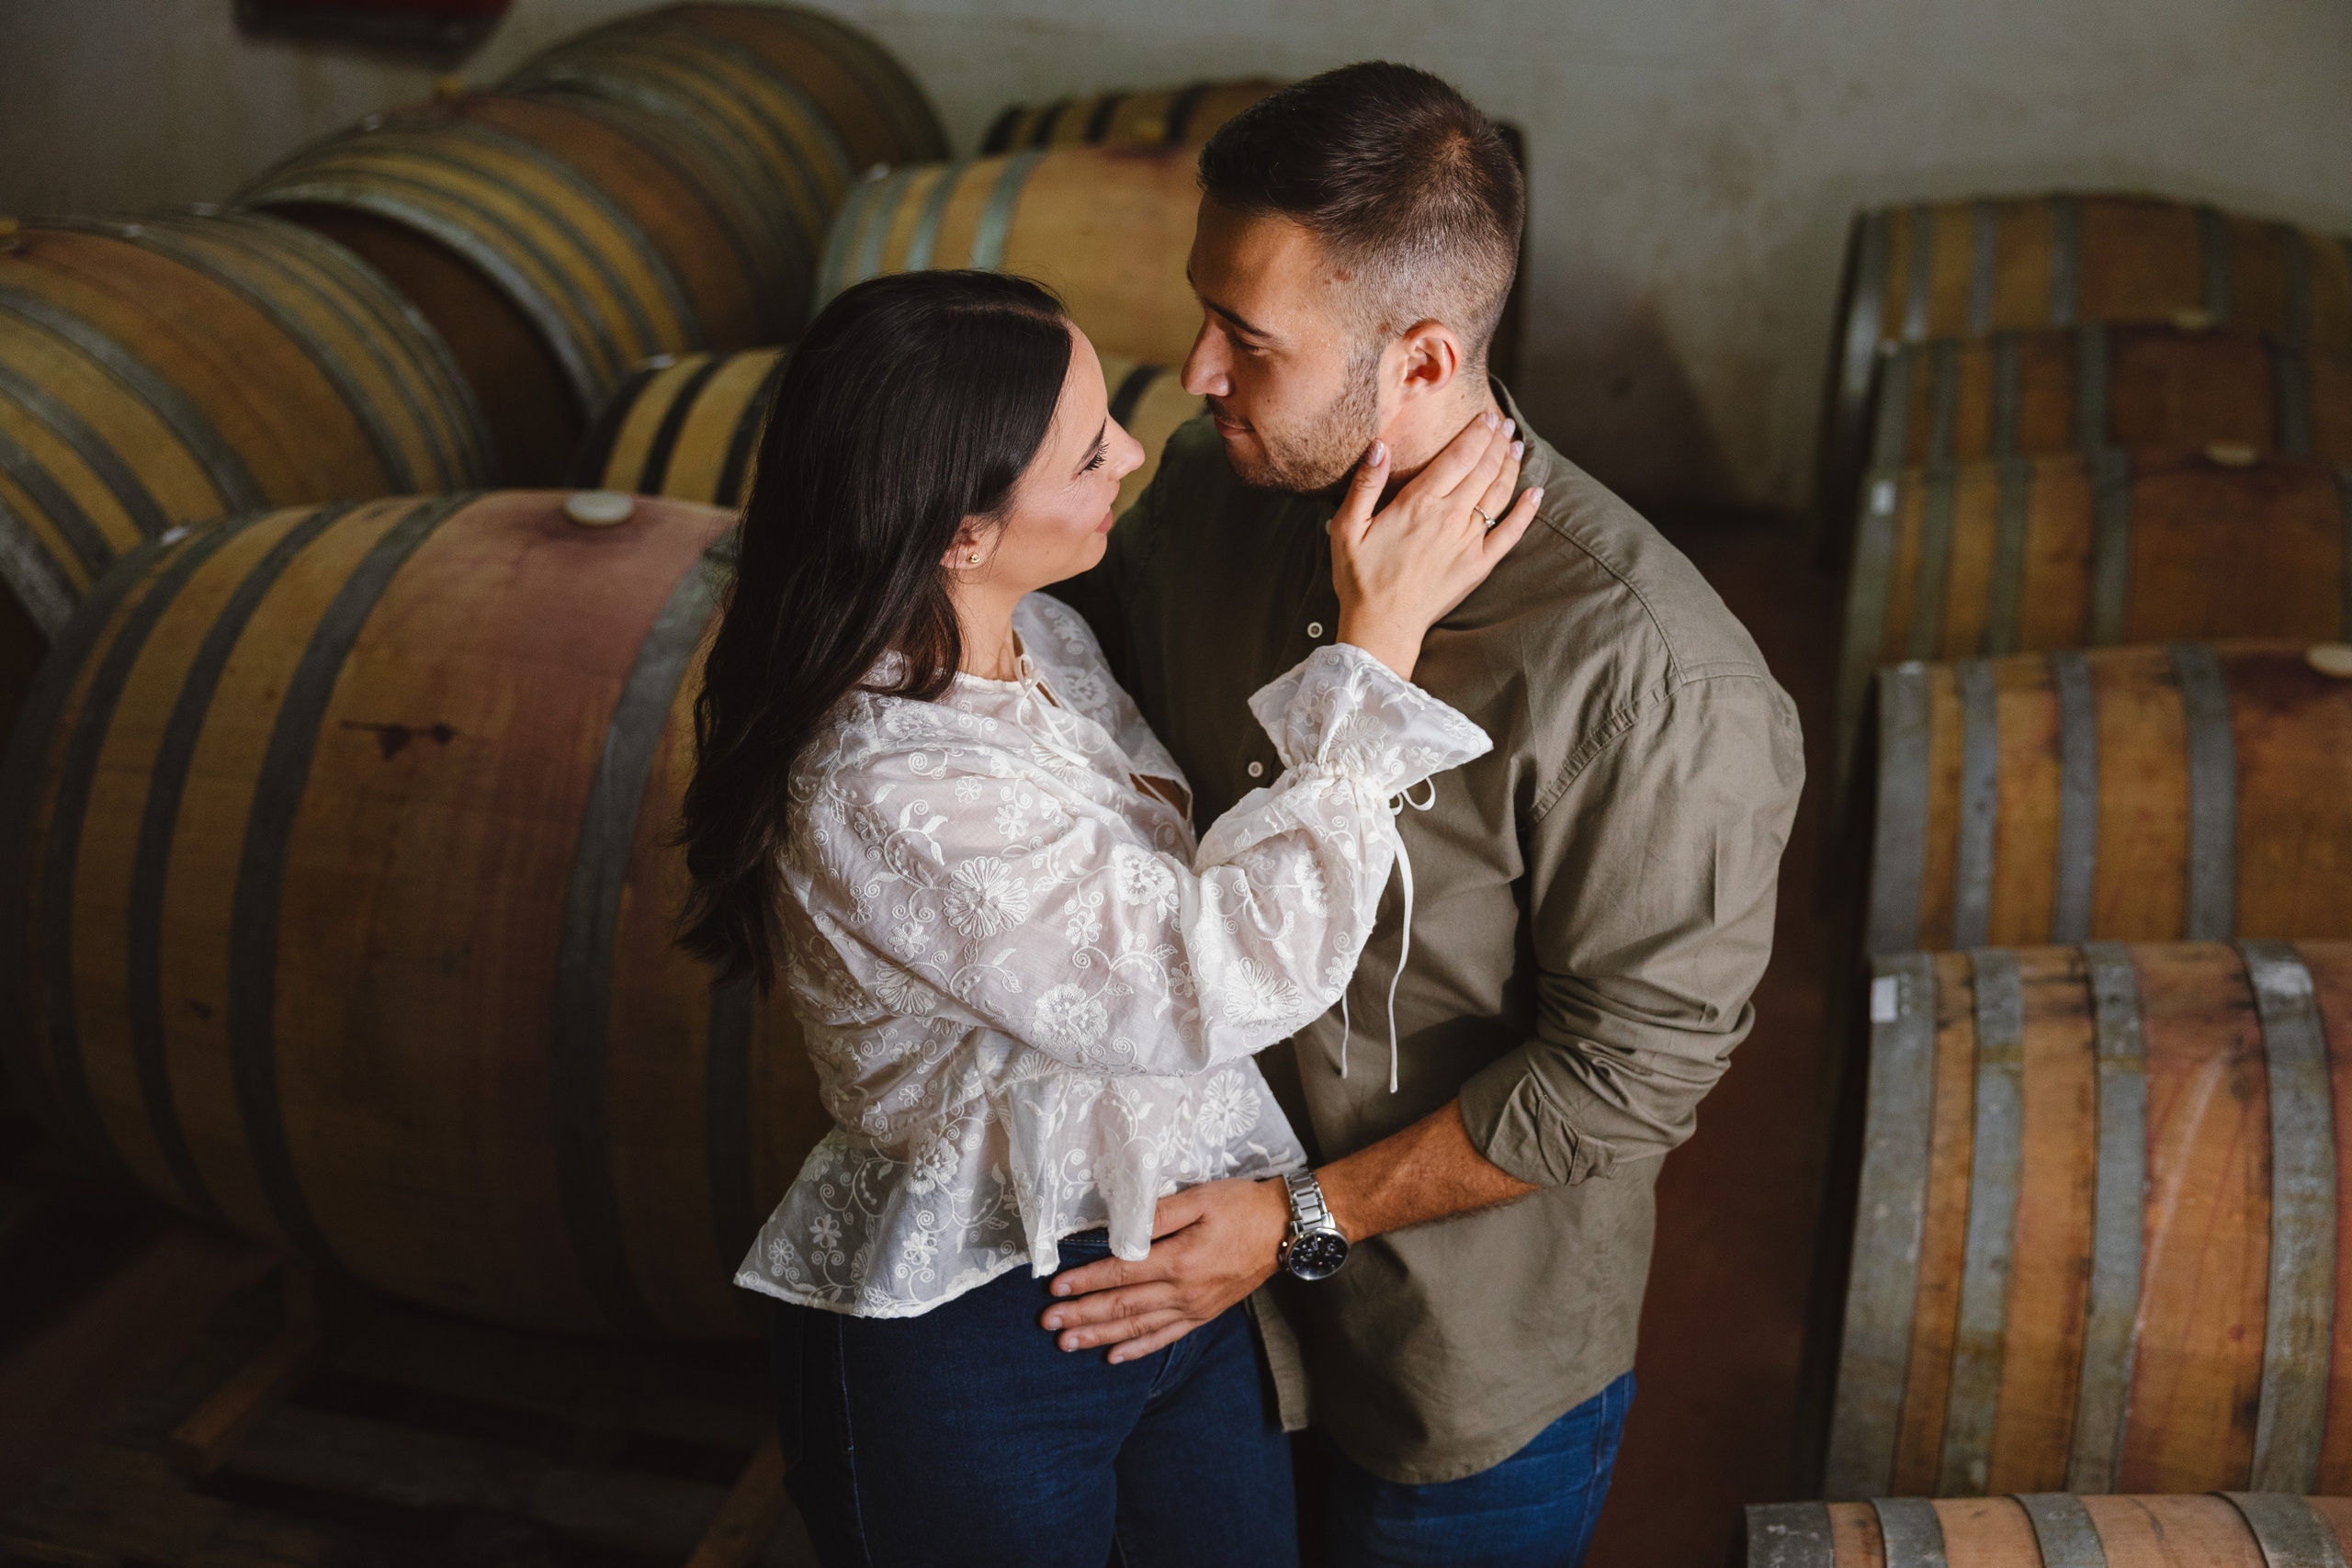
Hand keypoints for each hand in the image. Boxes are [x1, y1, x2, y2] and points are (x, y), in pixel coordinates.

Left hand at [1040, 1176, 1290, 1361]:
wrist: (1286, 1230)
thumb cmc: (1241, 1206)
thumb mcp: (1199, 1198)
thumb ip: (1156, 1214)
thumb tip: (1117, 1229)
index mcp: (1179, 1260)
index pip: (1121, 1273)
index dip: (1086, 1281)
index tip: (1055, 1288)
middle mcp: (1184, 1291)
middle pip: (1123, 1307)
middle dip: (1082, 1315)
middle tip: (1048, 1323)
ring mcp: (1195, 1307)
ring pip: (1139, 1328)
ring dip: (1100, 1336)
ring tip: (1067, 1344)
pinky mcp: (1204, 1314)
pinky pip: (1166, 1338)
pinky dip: (1138, 1350)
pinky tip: (1114, 1357)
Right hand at [1330, 411, 1541, 679]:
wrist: (1381, 627)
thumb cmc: (1360, 578)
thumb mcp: (1346, 528)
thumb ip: (1365, 485)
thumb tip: (1379, 446)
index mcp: (1419, 502)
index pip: (1458, 455)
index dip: (1477, 431)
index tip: (1488, 415)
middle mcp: (1450, 516)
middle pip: (1483, 468)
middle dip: (1497, 441)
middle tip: (1506, 423)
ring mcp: (1469, 541)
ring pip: (1499, 493)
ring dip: (1511, 466)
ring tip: (1517, 446)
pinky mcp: (1479, 565)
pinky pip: (1511, 533)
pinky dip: (1527, 511)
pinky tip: (1536, 493)